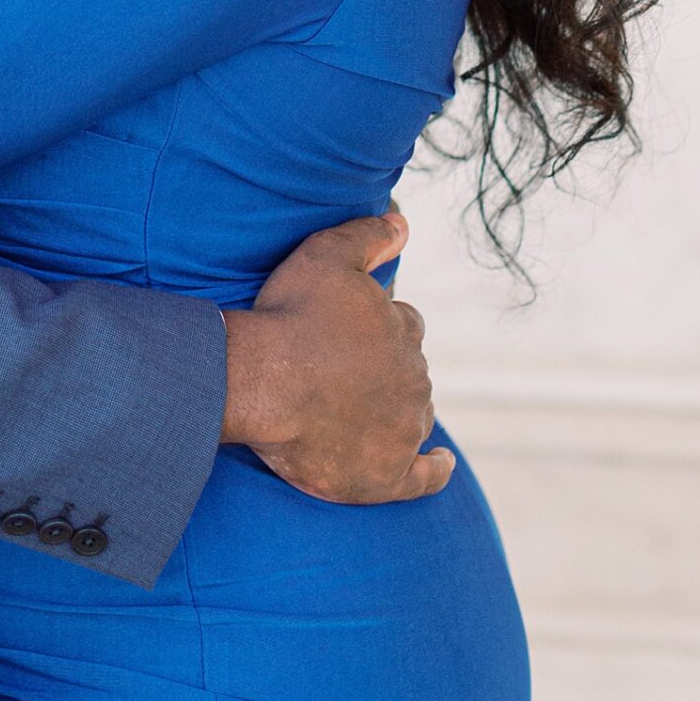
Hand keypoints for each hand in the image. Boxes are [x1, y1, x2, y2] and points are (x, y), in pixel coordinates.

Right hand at [218, 206, 454, 503]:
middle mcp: (414, 379)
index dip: (375, 328)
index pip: (404, 325)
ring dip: (396, 411)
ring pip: (413, 416)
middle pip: (408, 371)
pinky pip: (425, 476)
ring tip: (358, 412)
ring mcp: (404, 429)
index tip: (346, 334)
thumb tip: (405, 224)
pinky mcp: (388, 475)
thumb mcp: (326, 255)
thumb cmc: (289, 317)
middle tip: (339, 372)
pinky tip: (438, 462)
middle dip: (384, 369)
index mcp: (404, 330)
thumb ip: (369, 236)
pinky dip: (435, 468)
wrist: (260, 383)